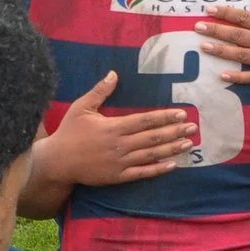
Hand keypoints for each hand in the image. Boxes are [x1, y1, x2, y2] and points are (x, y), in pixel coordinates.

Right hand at [35, 71, 194, 184]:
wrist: (57, 162)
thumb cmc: (69, 132)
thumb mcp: (81, 107)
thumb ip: (99, 91)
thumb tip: (114, 74)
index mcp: (113, 126)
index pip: (144, 120)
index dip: (164, 117)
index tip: (180, 113)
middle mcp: (120, 145)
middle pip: (152, 137)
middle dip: (174, 132)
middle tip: (193, 127)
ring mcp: (120, 162)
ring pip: (150, 155)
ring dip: (171, 149)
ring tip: (188, 144)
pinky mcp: (117, 176)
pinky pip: (141, 173)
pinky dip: (157, 170)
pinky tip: (172, 165)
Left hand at [199, 0, 249, 89]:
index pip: (245, 18)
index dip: (226, 13)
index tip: (210, 9)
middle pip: (238, 36)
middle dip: (216, 31)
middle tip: (197, 27)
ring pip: (241, 55)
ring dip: (221, 51)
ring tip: (203, 47)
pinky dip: (237, 77)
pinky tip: (222, 74)